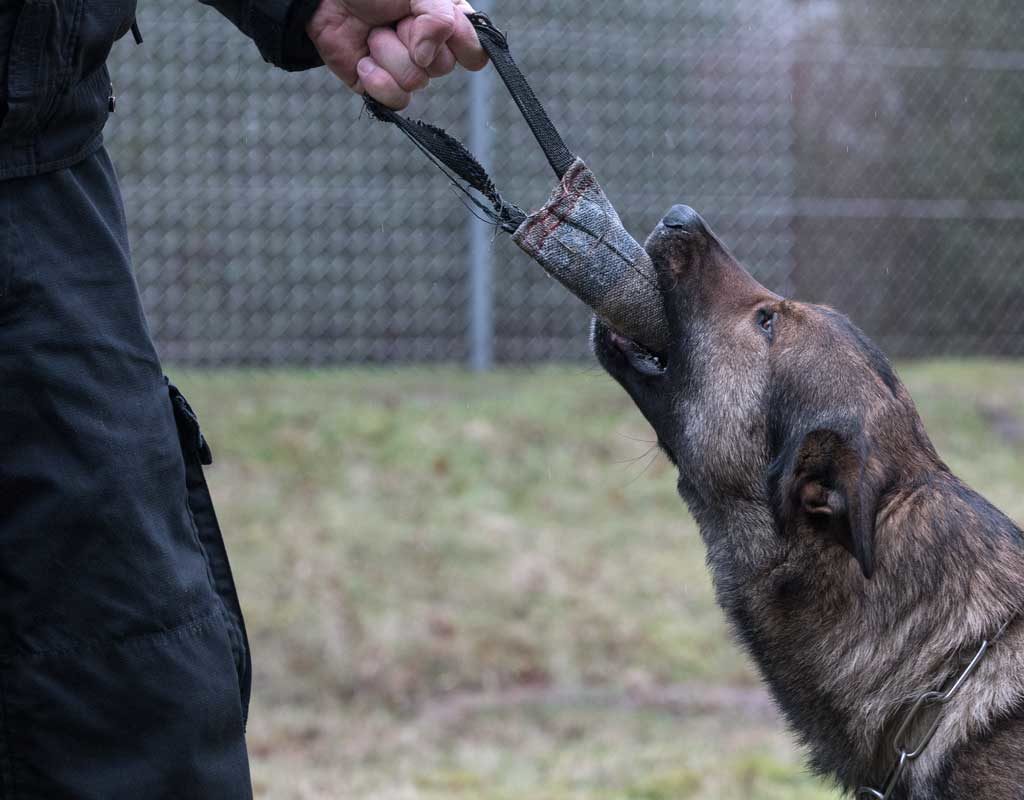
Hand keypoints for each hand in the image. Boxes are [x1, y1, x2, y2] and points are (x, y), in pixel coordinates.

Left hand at [307, 0, 487, 109]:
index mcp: (447, 25)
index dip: (462, 43)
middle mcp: (431, 51)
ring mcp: (406, 71)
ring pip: (415, 81)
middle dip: (413, 38)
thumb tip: (427, 56)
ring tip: (374, 32)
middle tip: (395, 19)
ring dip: (388, 51)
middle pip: (443, 67)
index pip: (474, 53)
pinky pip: (395, 100)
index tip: (446, 25)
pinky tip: (364, 58)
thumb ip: (440, 19)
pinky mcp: (383, 88)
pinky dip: (376, 77)